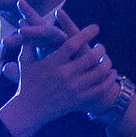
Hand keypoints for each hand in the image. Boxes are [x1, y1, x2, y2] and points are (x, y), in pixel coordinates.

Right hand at [0, 6, 117, 136]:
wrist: (29, 110)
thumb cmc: (26, 83)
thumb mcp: (24, 62)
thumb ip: (29, 44)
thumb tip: (27, 26)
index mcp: (52, 64)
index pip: (72, 44)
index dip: (86, 34)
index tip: (95, 28)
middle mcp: (64, 75)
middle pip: (90, 57)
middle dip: (100, 49)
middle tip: (100, 47)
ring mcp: (74, 88)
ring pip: (99, 72)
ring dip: (106, 63)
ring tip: (106, 59)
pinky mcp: (79, 100)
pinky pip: (101, 88)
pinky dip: (110, 80)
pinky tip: (111, 73)